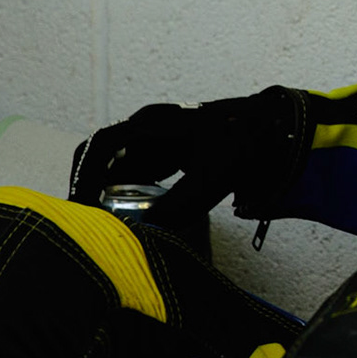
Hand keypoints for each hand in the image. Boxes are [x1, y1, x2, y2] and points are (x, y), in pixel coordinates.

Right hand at [69, 87, 310, 223]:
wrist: (276, 130)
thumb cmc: (244, 143)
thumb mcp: (212, 179)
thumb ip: (177, 208)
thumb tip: (144, 233)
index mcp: (151, 124)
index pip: (101, 147)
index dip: (84, 176)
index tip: (80, 206)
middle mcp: (146, 129)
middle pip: (103, 160)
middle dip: (92, 191)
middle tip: (88, 225)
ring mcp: (155, 141)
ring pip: (119, 171)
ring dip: (110, 197)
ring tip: (108, 230)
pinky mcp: (167, 156)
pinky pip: (138, 178)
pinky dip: (130, 198)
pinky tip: (133, 221)